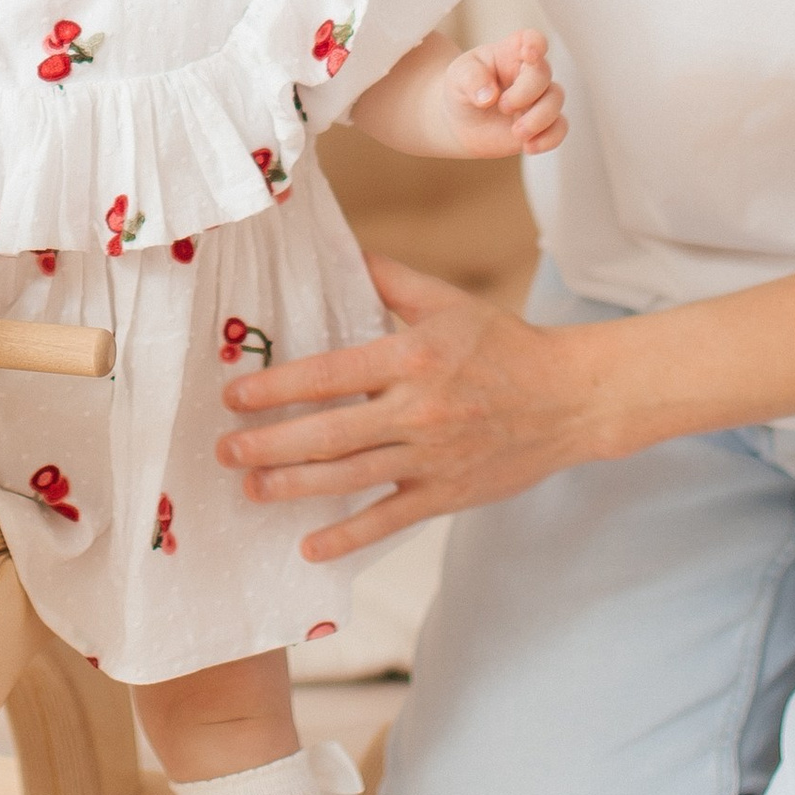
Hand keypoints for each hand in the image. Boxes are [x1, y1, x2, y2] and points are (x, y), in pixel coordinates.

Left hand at [215, 255, 615, 559]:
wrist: (569, 398)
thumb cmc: (503, 344)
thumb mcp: (446, 302)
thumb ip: (388, 278)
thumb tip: (340, 248)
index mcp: (411, 357)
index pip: (329, 374)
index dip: (276, 388)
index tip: (233, 398)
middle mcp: (417, 410)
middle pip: (329, 432)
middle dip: (270, 444)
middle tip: (224, 450)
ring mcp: (432, 456)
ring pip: (350, 477)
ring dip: (294, 486)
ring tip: (251, 489)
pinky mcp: (447, 493)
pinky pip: (389, 519)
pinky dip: (348, 536)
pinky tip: (310, 547)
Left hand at [439, 29, 564, 157]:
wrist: (461, 122)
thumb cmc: (462, 89)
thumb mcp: (457, 77)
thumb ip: (471, 79)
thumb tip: (488, 95)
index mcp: (511, 52)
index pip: (532, 39)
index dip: (536, 44)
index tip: (529, 54)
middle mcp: (530, 72)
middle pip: (544, 74)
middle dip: (526, 93)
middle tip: (503, 107)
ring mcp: (538, 98)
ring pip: (556, 100)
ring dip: (539, 119)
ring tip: (516, 133)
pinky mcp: (543, 124)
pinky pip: (560, 128)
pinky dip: (549, 139)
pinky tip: (528, 147)